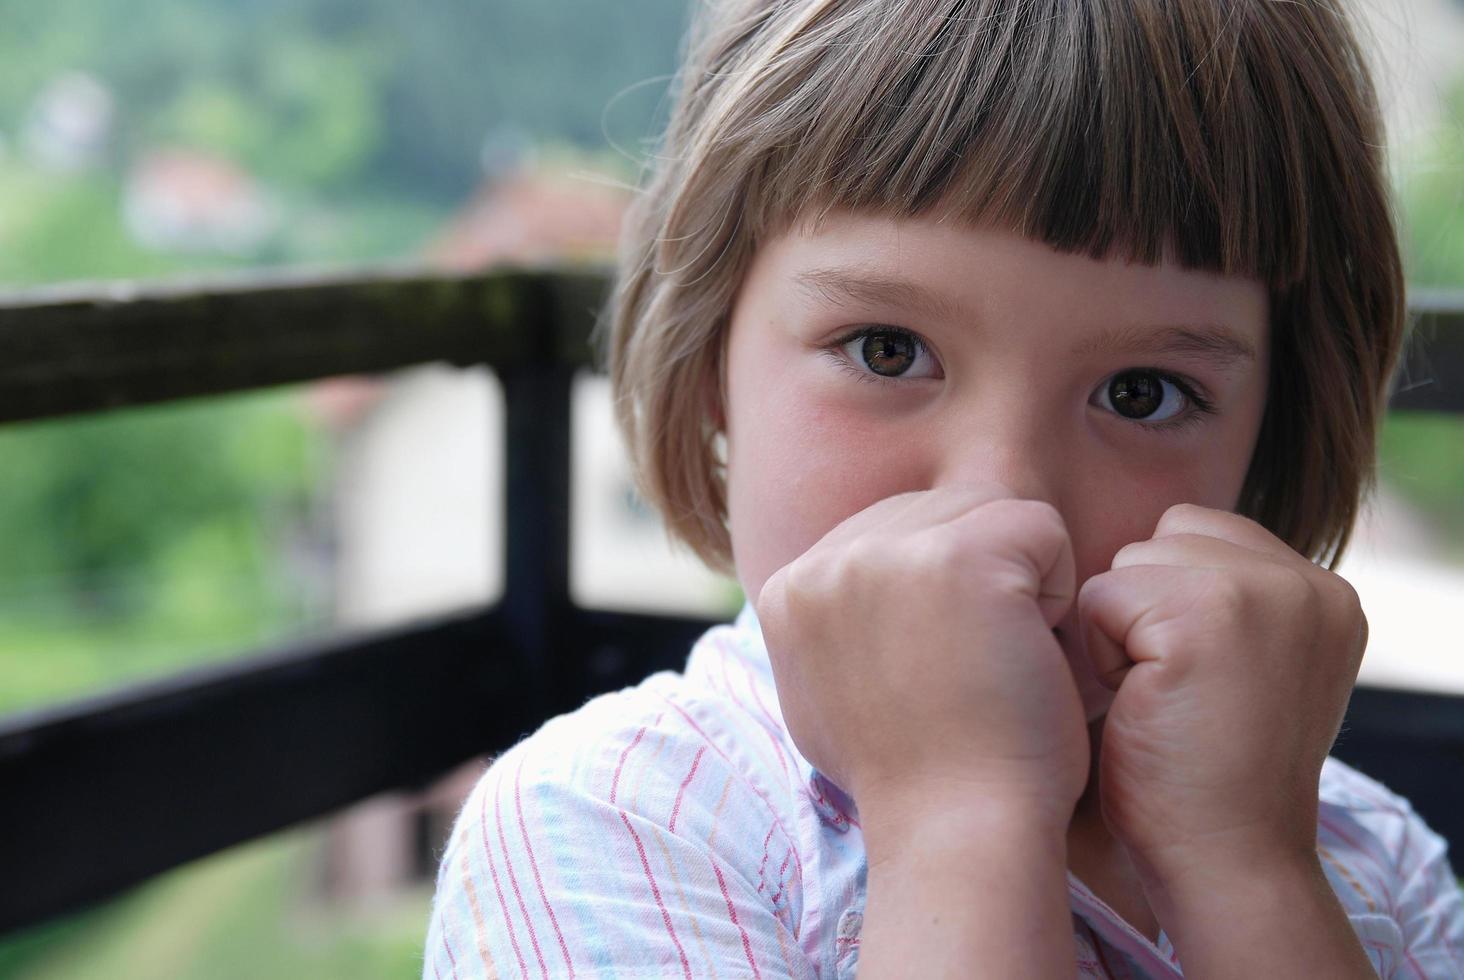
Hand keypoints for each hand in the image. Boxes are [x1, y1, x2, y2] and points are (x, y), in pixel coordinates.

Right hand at [755, 484, 1091, 838]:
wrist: (954, 829)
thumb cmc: (911, 776)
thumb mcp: (826, 696)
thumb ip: (830, 626)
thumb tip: (844, 581)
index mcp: (787, 589)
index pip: (887, 532)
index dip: (935, 591)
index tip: (937, 666)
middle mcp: (825, 560)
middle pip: (935, 509)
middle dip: (974, 574)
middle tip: (976, 663)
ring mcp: (886, 553)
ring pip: (987, 508)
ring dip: (1015, 575)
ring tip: (999, 655)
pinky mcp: (960, 556)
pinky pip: (1039, 526)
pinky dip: (1058, 587)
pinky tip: (1032, 650)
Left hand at [1077, 504, 1366, 880]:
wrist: (1226, 861)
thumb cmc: (1207, 774)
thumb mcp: (1242, 667)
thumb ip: (1223, 599)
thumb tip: (1144, 549)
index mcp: (1324, 592)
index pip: (1198, 531)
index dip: (1165, 600)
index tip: (1194, 678)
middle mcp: (1308, 582)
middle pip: (1162, 537)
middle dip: (1142, 610)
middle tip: (1176, 693)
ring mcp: (1262, 594)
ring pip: (1128, 562)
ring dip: (1119, 631)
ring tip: (1162, 698)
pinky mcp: (1204, 617)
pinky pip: (1100, 596)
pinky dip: (1101, 653)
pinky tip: (1143, 704)